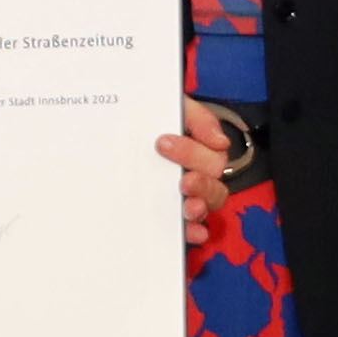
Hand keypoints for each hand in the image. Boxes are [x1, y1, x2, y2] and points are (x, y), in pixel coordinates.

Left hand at [162, 99, 238, 250]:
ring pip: (207, 205)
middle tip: (181, 179)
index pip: (212, 155)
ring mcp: (186, 194)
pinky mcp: (173, 213)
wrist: (117, 127)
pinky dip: (194, 230)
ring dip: (201, 206)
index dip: (191, 151)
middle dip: (201, 183)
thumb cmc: (148, 118)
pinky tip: (192, 231)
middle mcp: (196, 172)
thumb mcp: (173, 105)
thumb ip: (197, 116)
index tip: (163, 142)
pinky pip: (191, 226)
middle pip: (214, 184)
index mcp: (199, 148)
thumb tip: (220, 140)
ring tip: (189, 206)